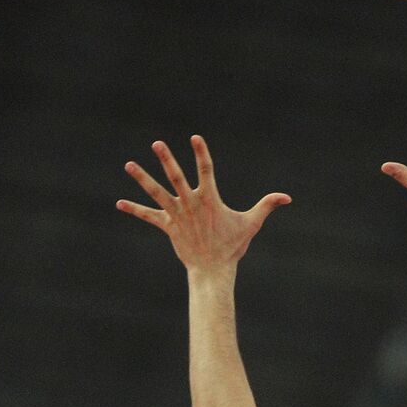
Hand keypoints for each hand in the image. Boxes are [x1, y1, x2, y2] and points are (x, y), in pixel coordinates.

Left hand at [117, 136, 289, 272]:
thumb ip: (267, 206)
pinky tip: (118, 203)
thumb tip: (288, 197)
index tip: (195, 137)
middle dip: (167, 159)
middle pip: (176, 177)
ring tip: (128, 164)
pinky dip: (134, 210)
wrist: (213, 269)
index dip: (201, 153)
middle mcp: (191, 204)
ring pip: (157, 192)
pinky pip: (149, 216)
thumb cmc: (232, 246)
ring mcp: (177, 215)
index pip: (206, 170)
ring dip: (142, 178)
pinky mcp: (168, 226)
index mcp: (210, 199)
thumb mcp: (251, 223)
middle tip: (157, 143)